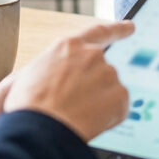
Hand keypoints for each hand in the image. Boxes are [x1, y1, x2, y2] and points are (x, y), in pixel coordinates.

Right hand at [4, 21, 133, 140]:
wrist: (38, 131)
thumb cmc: (27, 106)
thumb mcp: (29, 75)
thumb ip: (51, 68)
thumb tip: (56, 76)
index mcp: (70, 46)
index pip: (100, 32)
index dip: (117, 29)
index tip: (130, 27)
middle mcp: (93, 55)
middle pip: (102, 70)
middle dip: (94, 87)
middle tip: (77, 106)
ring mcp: (109, 74)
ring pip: (109, 90)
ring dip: (98, 103)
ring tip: (74, 117)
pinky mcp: (120, 96)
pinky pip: (117, 108)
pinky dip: (107, 117)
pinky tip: (88, 124)